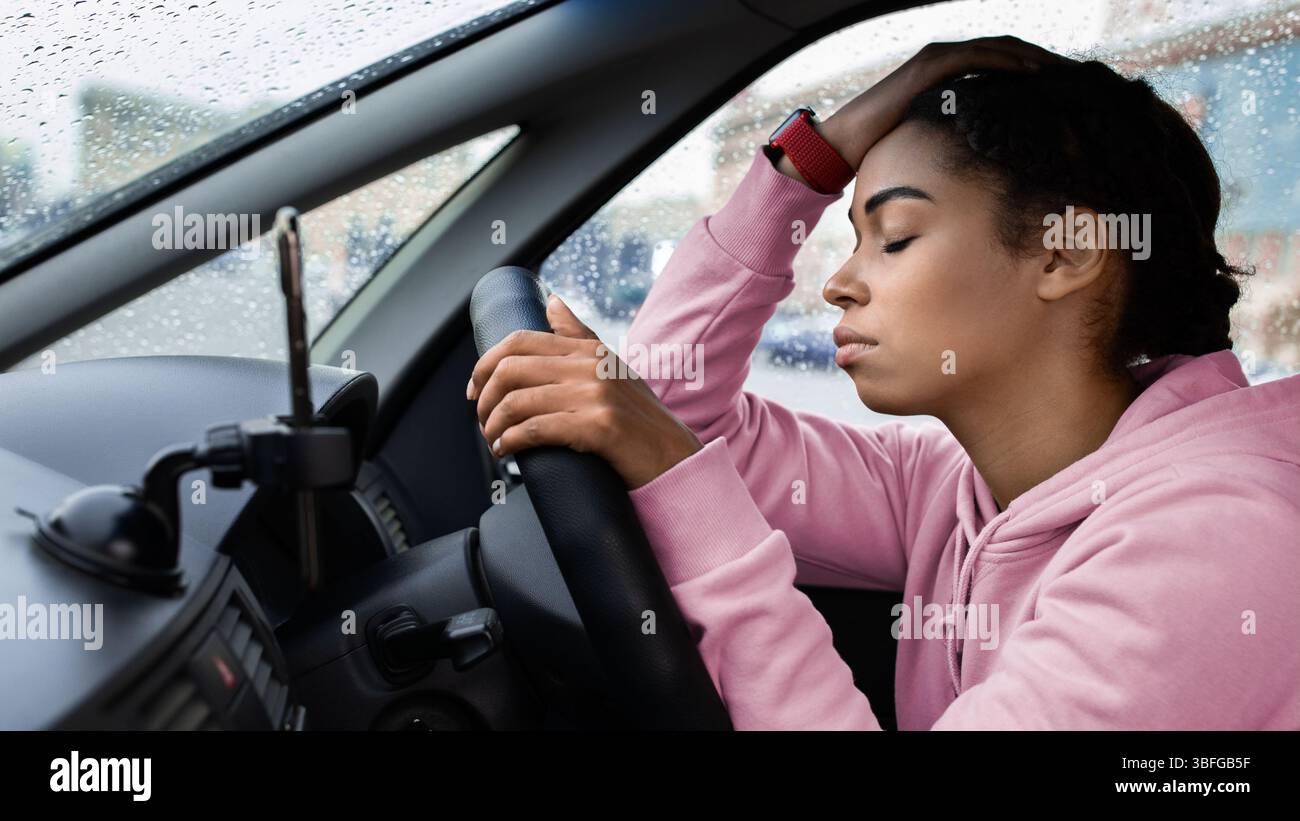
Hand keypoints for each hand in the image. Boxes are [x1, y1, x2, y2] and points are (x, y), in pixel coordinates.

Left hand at [467, 294, 703, 488]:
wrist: (676, 458)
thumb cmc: (641, 420)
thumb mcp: (612, 368)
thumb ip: (579, 336)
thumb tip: (551, 301)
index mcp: (590, 350)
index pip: (520, 341)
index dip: (485, 364)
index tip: (474, 390)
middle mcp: (591, 366)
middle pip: (511, 369)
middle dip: (485, 398)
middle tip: (482, 421)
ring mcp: (596, 395)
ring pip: (517, 402)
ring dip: (494, 425)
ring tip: (493, 441)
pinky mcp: (599, 426)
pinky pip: (536, 429)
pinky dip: (512, 441)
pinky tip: (507, 451)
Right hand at [779, 36, 1070, 182]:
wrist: (848, 142)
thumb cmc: (887, 149)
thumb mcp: (935, 142)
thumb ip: (960, 141)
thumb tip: (990, 168)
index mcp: (952, 74)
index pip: (1005, 65)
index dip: (1037, 73)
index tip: (1068, 90)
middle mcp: (948, 58)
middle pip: (1010, 52)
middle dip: (1045, 62)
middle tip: (1079, 77)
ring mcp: (938, 58)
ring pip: (1000, 48)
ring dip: (1035, 58)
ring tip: (1065, 73)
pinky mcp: (930, 64)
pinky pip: (978, 57)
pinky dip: (1007, 62)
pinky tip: (1034, 75)